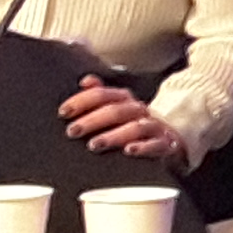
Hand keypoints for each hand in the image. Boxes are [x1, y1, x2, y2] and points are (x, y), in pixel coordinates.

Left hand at [62, 75, 184, 161]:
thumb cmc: (134, 123)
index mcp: (125, 99)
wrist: (169, 138)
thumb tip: (85, 81)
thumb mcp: (118, 106)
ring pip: (134, 127)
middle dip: (92, 120)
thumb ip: (100, 94)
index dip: (82, 101)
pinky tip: (129, 151)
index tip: (64, 112)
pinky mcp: (165, 144)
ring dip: (113, 135)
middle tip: (72, 131)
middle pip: (116, 111)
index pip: (103, 95)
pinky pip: (155, 145)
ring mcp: (153, 127)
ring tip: (94, 145)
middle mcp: (139, 110)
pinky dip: (143, 147)